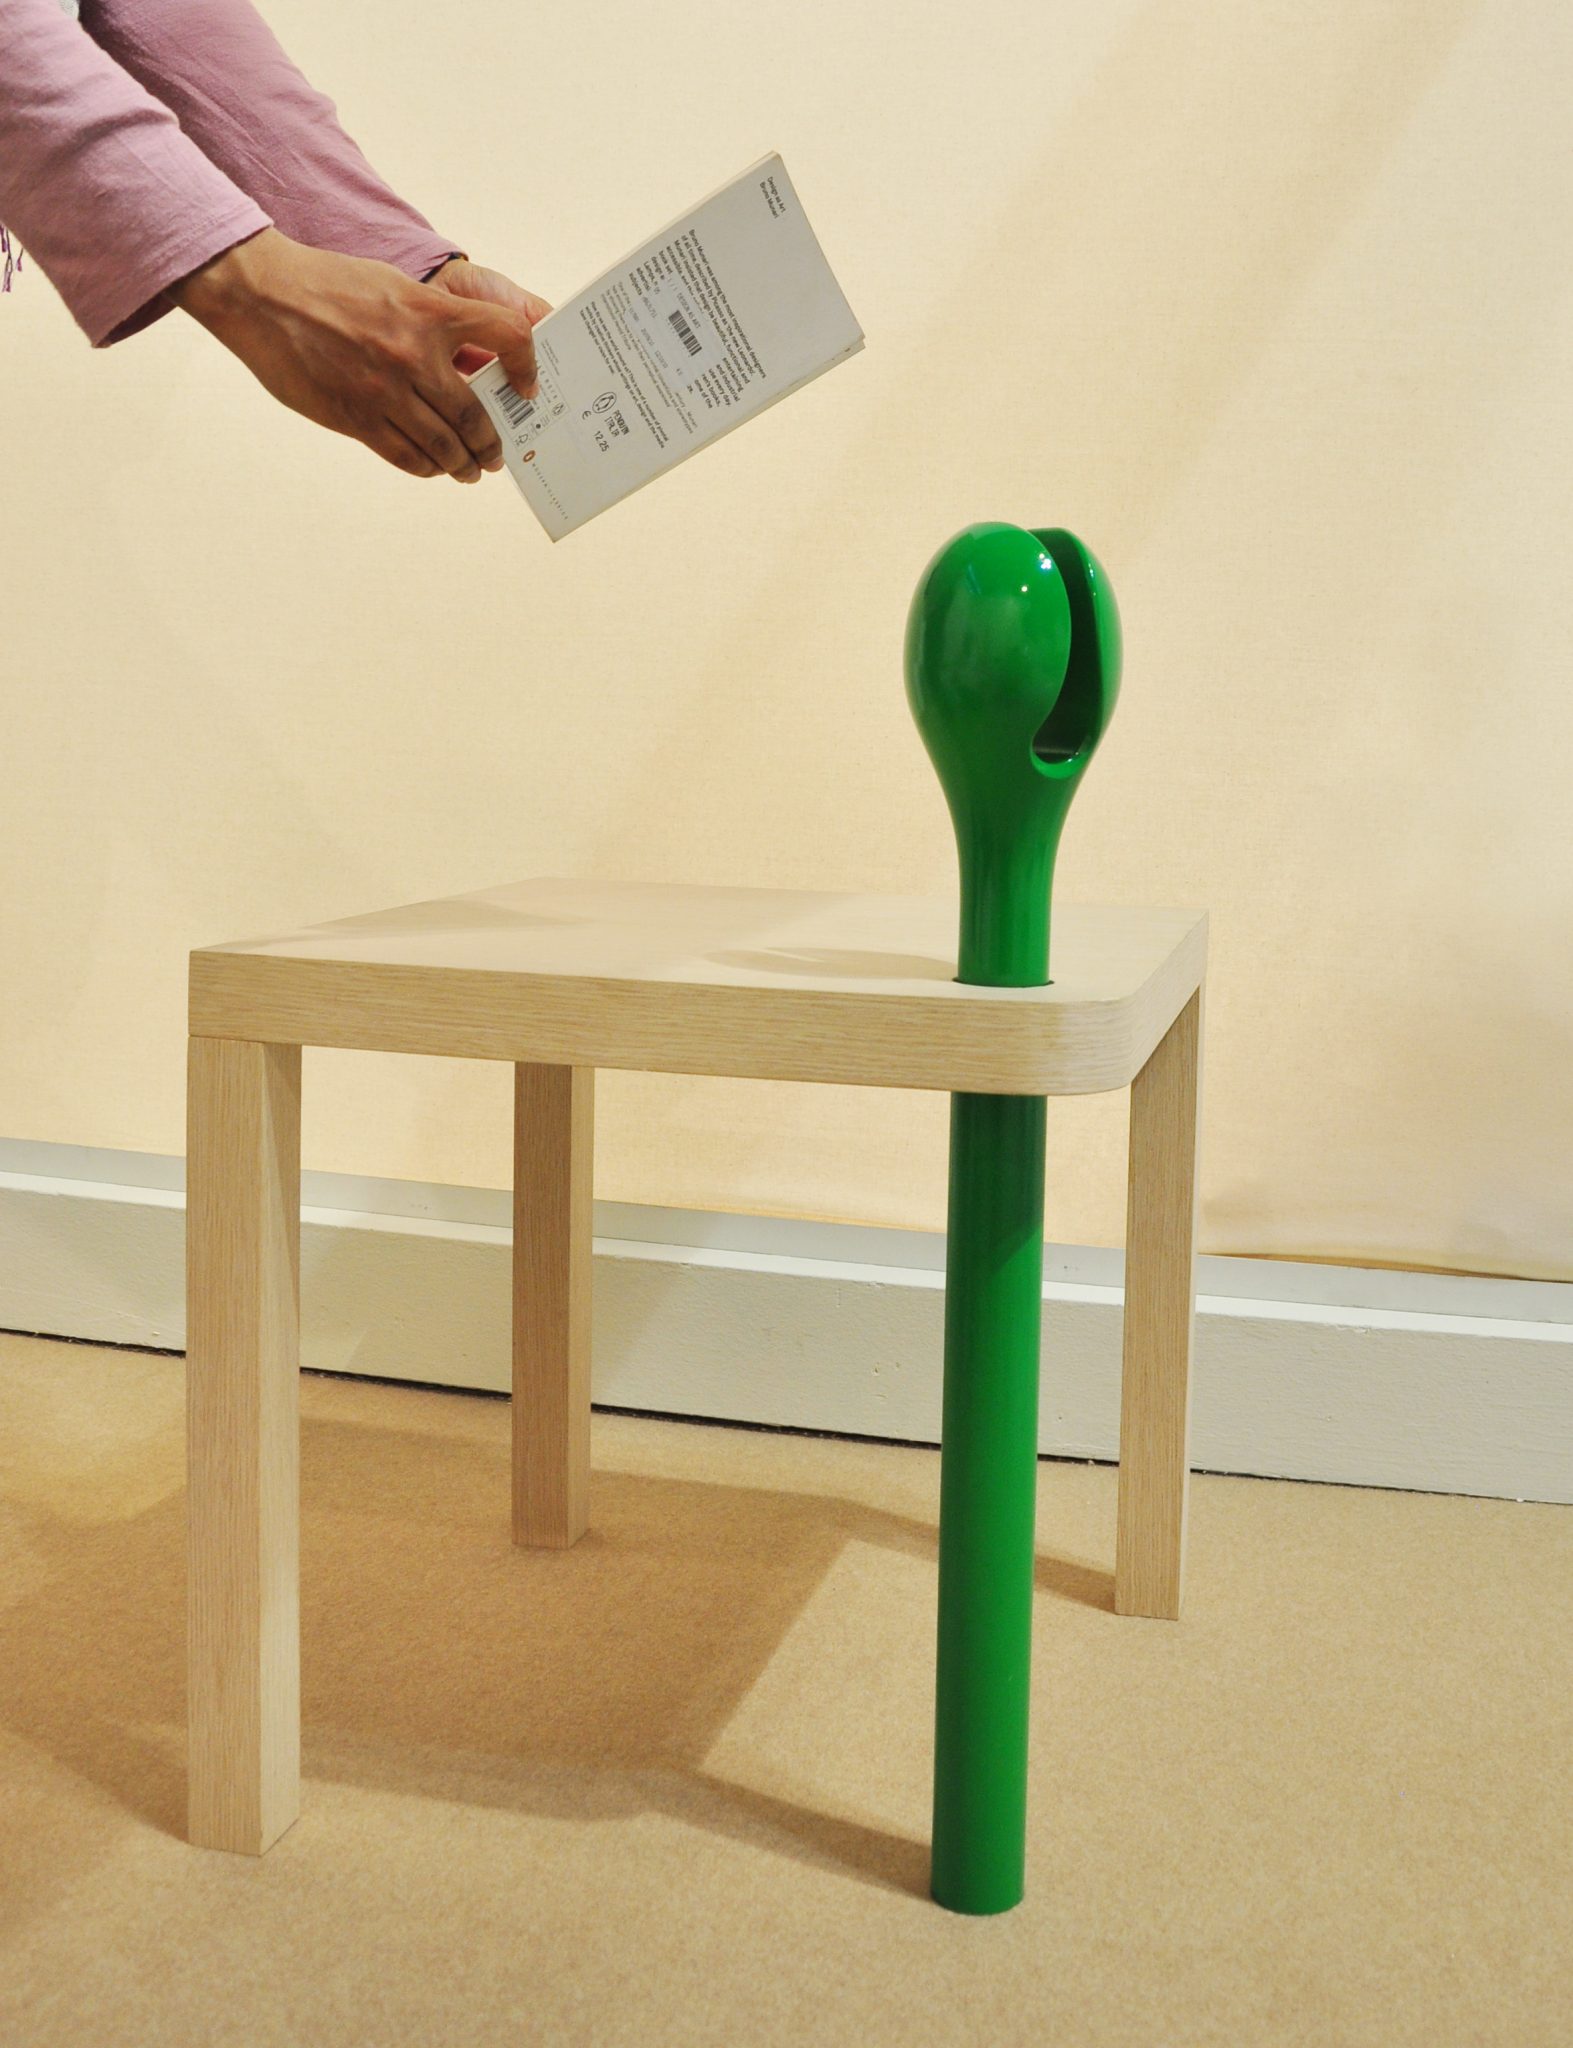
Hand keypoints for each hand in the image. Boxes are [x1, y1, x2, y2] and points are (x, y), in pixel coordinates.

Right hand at [173, 229, 543, 481]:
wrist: (264, 295)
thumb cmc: (331, 285)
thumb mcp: (394, 285)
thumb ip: (436, 318)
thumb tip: (473, 353)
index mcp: (429, 312)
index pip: (505, 335)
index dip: (526, 365)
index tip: (527, 388)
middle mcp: (413, 355)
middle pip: (474, 417)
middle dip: (490, 444)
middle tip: (494, 456)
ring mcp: (384, 391)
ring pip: (443, 447)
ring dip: (462, 465)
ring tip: (468, 470)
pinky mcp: (356, 418)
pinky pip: (405, 456)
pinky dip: (426, 466)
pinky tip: (432, 466)